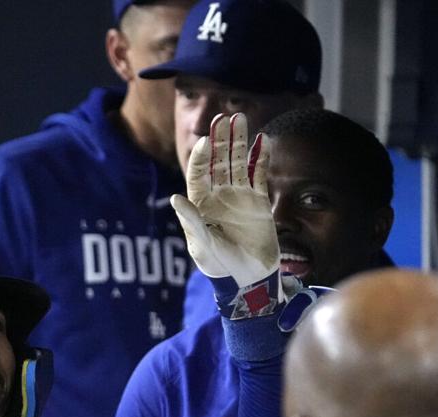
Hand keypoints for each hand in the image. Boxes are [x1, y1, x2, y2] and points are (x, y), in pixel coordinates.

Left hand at [172, 113, 280, 318]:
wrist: (247, 277)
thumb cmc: (218, 264)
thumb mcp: (202, 244)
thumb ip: (191, 221)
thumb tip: (175, 197)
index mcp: (200, 203)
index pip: (198, 173)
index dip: (201, 157)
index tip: (204, 140)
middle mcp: (219, 195)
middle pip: (218, 161)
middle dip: (220, 140)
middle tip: (224, 117)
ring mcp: (239, 196)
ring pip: (239, 163)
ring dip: (239, 142)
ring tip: (240, 118)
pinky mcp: (258, 202)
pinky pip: (260, 174)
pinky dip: (261, 158)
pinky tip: (263, 140)